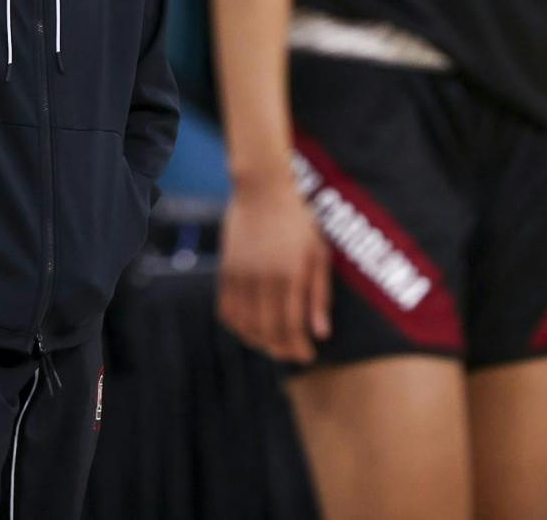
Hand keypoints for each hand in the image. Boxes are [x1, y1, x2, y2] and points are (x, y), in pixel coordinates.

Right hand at [216, 171, 329, 362]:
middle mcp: (262, 278)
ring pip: (245, 324)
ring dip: (259, 342)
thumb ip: (319, 296)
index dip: (299, 347)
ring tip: (274, 346)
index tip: (308, 356)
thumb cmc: (299, 220)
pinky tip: (251, 330)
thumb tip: (320, 334)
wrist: (262, 189)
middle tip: (293, 355)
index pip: (291, 326)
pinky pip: (227, 309)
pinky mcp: (226, 270)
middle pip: (267, 330)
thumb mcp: (318, 254)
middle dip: (281, 350)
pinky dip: (238, 326)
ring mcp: (240, 274)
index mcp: (290, 274)